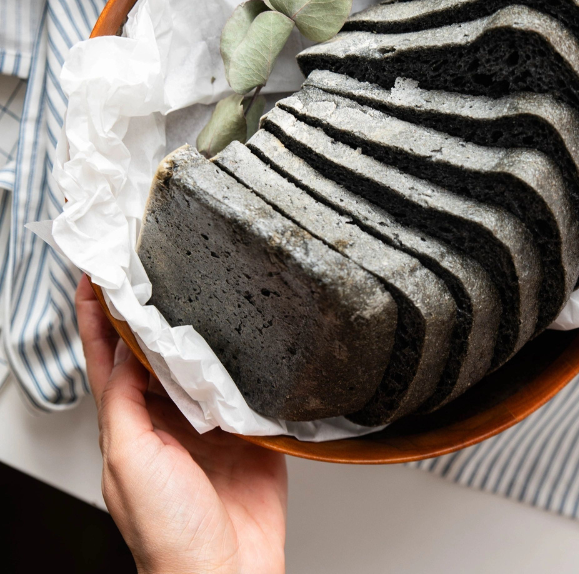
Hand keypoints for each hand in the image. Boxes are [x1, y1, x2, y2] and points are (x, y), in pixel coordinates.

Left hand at [75, 275, 286, 573]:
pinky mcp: (248, 429)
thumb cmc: (168, 534)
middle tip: (152, 269)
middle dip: (151, 312)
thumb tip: (127, 350)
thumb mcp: (130, 460)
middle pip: (156, 353)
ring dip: (199, 330)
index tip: (95, 278)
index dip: (98, 319)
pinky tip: (248, 335)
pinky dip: (246, 358)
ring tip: (200, 289)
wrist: (226, 571)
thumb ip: (125, 402)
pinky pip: (245, 384)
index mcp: (130, 427)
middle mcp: (168, 419)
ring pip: (201, 362)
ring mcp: (209, 423)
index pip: (108, 360)